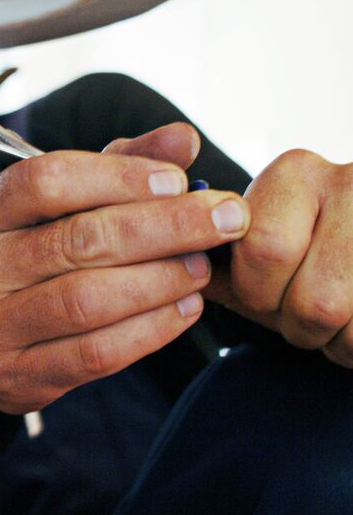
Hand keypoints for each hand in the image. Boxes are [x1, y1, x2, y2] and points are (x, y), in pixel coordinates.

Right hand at [0, 124, 251, 426]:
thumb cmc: (20, 259)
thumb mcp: (49, 208)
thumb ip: (113, 168)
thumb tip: (182, 138)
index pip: (45, 182)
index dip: (118, 177)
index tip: (178, 179)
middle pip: (77, 241)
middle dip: (164, 227)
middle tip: (224, 218)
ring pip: (88, 300)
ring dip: (160, 280)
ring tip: (203, 266)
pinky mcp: (15, 377)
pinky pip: (94, 354)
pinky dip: (150, 330)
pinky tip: (184, 309)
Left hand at [211, 150, 352, 366]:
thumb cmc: (311, 259)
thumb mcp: (266, 249)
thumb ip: (222, 262)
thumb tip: (179, 265)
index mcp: (295, 173)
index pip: (262, 249)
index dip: (257, 292)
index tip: (264, 292)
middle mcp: (352, 182)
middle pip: (313, 297)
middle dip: (296, 324)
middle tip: (302, 314)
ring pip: (346, 317)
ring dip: (335, 341)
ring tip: (337, 319)